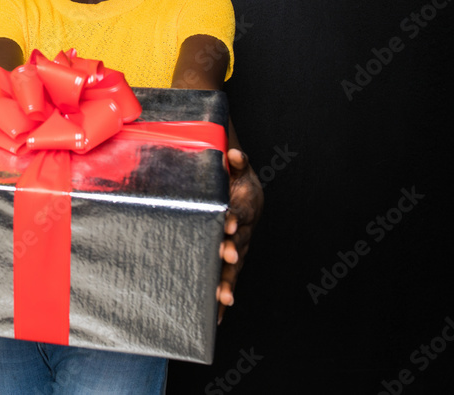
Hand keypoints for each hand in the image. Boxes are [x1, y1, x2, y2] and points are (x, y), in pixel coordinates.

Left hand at [217, 147, 262, 322]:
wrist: (251, 200)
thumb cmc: (240, 185)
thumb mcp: (240, 170)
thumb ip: (237, 162)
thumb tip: (233, 152)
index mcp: (243, 211)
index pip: (238, 214)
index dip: (234, 218)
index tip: (228, 223)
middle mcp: (243, 234)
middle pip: (238, 245)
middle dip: (232, 253)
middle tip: (227, 258)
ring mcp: (239, 250)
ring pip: (234, 269)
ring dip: (229, 283)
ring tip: (224, 299)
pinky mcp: (232, 262)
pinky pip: (227, 281)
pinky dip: (222, 298)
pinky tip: (216, 316)